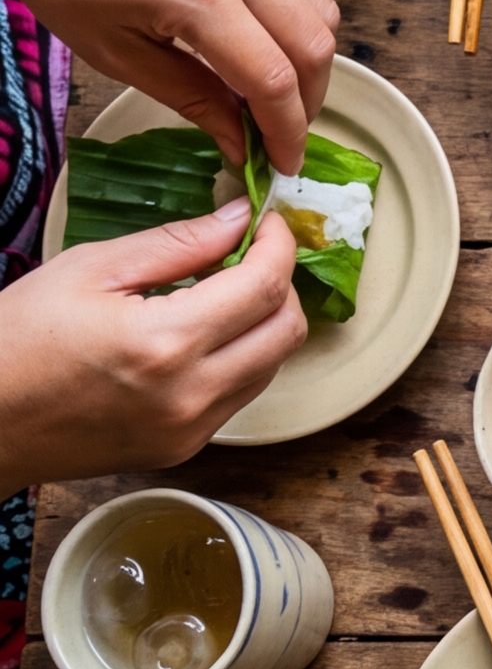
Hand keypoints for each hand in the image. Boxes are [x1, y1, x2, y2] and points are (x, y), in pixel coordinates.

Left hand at [0, 0, 337, 173]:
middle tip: (282, 130)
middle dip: (309, 101)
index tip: (282, 164)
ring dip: (310, 59)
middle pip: (314, 46)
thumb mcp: (113, 52)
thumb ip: (190, 97)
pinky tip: (264, 36)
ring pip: (322, 10)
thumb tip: (239, 140)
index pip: (271, 79)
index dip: (286, 131)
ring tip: (276, 87)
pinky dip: (297, 17)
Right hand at [0, 202, 306, 487]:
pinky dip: (240, 358)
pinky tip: (200, 336)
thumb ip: (177, 243)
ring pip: (272, 365)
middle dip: (280, 283)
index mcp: (165, 343)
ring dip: (263, 323)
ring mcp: (190, 429)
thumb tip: (241, 219)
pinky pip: (240, 395)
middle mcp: (191, 394)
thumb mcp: (89, 270)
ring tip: (219, 293)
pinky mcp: (183, 449)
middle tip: (249, 256)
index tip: (270, 223)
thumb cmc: (16, 339)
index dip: (279, 245)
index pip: (264, 287)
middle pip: (287, 330)